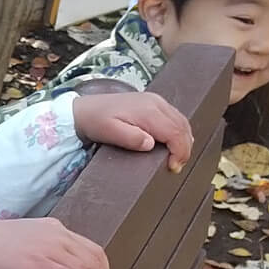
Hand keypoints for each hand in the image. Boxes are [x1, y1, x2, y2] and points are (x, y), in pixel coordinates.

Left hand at [72, 91, 194, 171]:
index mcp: (148, 111)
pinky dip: (178, 131)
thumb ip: (131, 138)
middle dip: (184, 148)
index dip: (180, 152)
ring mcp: (156, 101)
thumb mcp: (109, 132)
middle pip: (182, 127)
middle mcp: (156, 103)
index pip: (175, 132)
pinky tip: (174, 143)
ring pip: (181, 121)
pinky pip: (174, 117)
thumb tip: (150, 144)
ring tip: (176, 158)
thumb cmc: (95, 121)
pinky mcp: (153, 103)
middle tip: (176, 166)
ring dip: (183, 140)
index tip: (173, 167)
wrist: (84, 109)